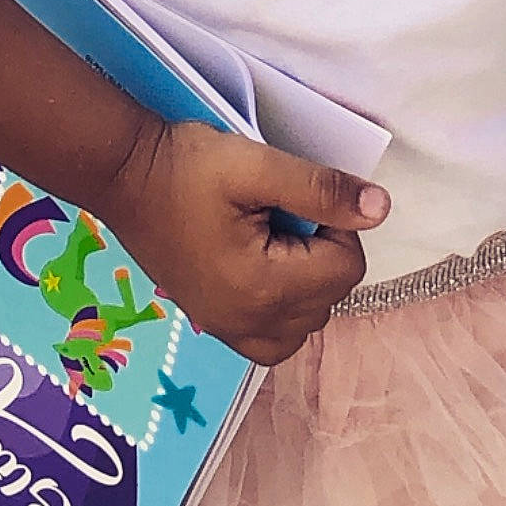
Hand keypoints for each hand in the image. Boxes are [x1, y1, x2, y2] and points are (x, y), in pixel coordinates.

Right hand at [99, 119, 387, 365]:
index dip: (339, 226)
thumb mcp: (258, 164)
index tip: (304, 198)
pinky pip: (271, 340)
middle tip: (285, 214)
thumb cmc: (187, 166)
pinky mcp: (213, 323)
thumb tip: (380, 209)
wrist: (124, 176)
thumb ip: (321, 190)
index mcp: (262, 286)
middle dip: (323, 255)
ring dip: (308, 286)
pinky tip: (265, 271)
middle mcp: (247, 322)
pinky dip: (283, 311)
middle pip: (329, 300)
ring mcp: (227, 329)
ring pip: (305, 325)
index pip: (346, 270)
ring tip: (277, 241)